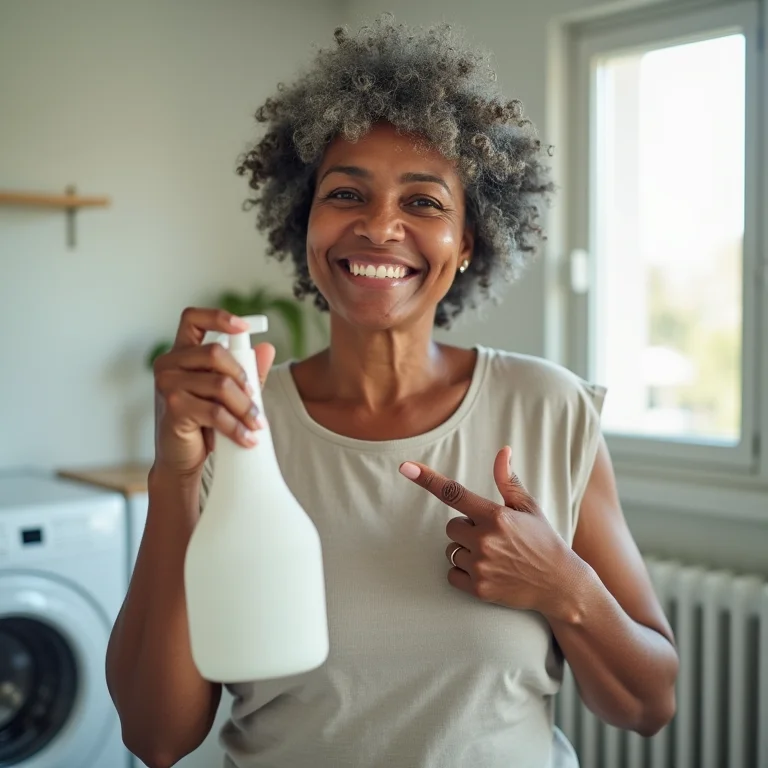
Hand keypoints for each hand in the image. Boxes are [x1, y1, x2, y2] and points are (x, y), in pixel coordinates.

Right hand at [152, 307, 275, 477]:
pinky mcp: (173, 407)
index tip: (243, 327)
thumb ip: (247, 371)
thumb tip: (268, 348)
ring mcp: (167, 384)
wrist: (182, 458)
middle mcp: (169, 364)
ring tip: (256, 424)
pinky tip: (247, 438)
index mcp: (181, 353)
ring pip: (220, 385)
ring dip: (245, 408)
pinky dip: (236, 427)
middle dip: (243, 377)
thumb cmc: (203, 423)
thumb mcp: (229, 394)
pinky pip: (215, 412)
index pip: (193, 318)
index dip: (218, 317)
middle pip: (215, 352)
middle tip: (255, 400)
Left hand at [399, 447, 577, 619]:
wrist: (560, 585)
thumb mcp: (529, 508)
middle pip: (451, 526)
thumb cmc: (544, 541)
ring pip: (451, 550)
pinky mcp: (478, 588)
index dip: (427, 479)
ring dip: (465, 551)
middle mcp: (485, 539)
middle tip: (493, 538)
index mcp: (496, 516)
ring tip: (495, 557)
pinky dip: (463, 573)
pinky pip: (452, 574)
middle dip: (466, 529)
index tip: (405, 467)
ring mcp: (481, 565)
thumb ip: (508, 481)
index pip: (453, 493)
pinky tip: (487, 572)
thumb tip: (503, 451)